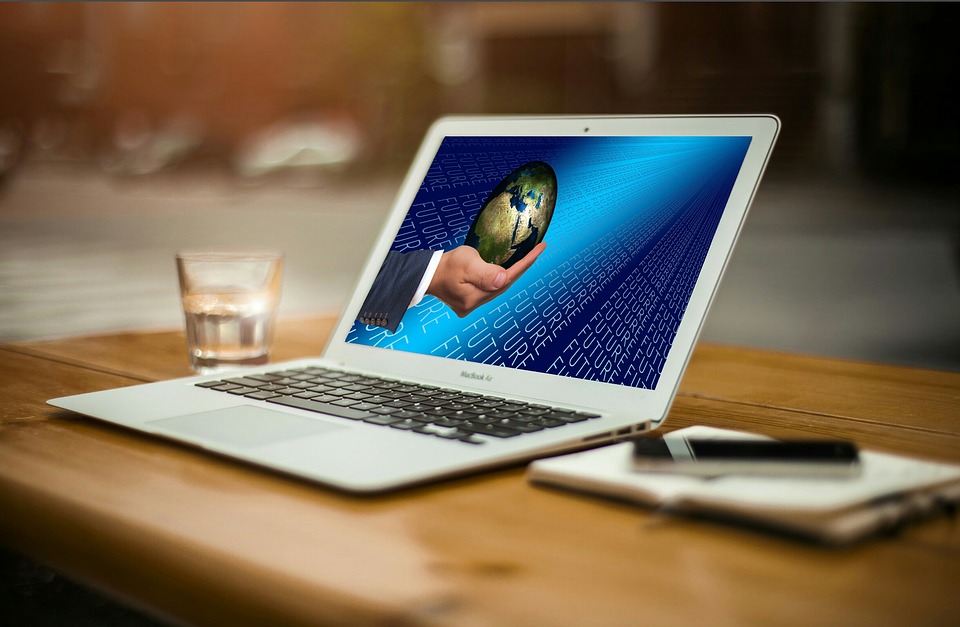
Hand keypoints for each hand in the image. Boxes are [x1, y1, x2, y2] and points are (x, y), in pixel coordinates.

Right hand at [427, 242, 545, 316]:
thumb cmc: (444, 266)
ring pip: (498, 288)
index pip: (508, 277)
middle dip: (522, 267)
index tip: (541, 248)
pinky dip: (498, 279)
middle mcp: (476, 303)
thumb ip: (484, 272)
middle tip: (536, 250)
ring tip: (525, 258)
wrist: (424, 275)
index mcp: (476, 296)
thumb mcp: (465, 263)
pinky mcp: (468, 302)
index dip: (527, 262)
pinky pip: (489, 289)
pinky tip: (503, 271)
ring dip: (510, 274)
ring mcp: (471, 304)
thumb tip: (502, 278)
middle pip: (505, 284)